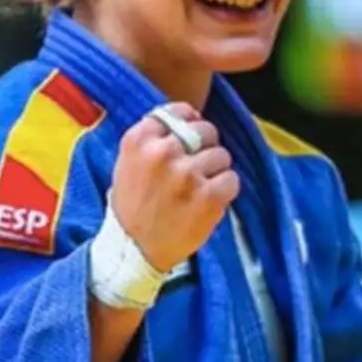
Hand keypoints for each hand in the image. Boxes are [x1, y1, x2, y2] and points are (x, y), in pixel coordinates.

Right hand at [109, 102, 238, 270]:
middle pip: (205, 130)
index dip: (189, 122)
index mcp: (139, 140)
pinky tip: (208, 202)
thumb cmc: (133, 205)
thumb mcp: (129, 162)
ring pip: (221, 155)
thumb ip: (154, 138)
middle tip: (194, 170)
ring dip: (215, 172)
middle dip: (205, 147)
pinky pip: (232, 179)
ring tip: (198, 190)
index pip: (178, 111)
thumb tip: (190, 116)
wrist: (134, 250)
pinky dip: (225, 191)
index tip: (189, 138)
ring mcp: (186, 174)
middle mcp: (162, 152)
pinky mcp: (207, 197)